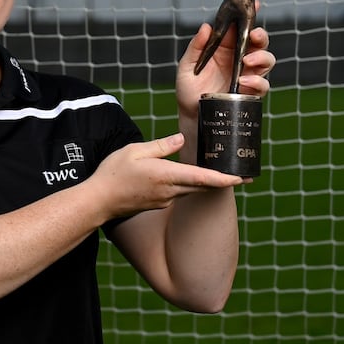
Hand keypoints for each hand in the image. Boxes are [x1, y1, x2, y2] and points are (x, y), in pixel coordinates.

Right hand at [89, 133, 243, 218]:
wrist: (99, 201)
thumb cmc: (113, 173)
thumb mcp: (135, 151)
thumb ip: (161, 146)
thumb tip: (181, 139)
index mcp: (166, 175)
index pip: (202, 178)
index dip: (224, 179)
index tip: (241, 178)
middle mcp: (169, 191)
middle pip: (203, 186)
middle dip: (224, 182)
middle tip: (244, 176)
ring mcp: (165, 200)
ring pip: (193, 190)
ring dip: (208, 183)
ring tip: (223, 174)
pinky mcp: (159, 203)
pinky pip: (180, 193)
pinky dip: (190, 185)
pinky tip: (190, 177)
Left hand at [176, 23, 274, 118]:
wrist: (192, 115)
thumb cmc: (189, 89)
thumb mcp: (187, 65)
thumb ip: (196, 47)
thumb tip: (206, 27)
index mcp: (226, 48)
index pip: (241, 29)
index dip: (250, 16)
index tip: (256, 6)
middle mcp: (239, 59)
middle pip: (259, 42)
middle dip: (261, 36)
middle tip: (254, 36)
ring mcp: (247, 75)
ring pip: (266, 60)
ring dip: (261, 58)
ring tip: (247, 62)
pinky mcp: (250, 93)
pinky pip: (263, 85)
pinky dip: (257, 82)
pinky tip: (244, 82)